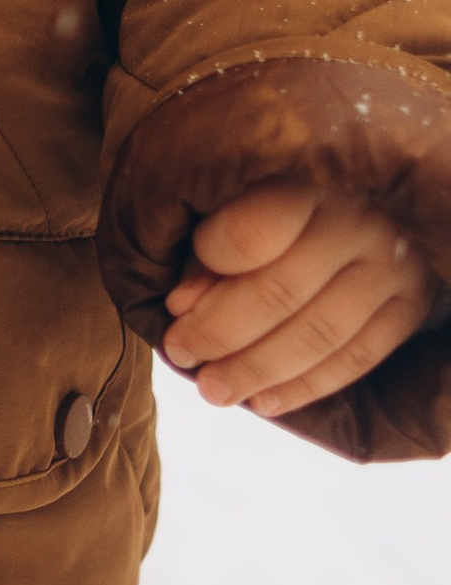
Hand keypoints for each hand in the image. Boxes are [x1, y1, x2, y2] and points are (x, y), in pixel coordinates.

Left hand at [162, 176, 440, 417]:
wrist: (377, 210)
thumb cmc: (287, 212)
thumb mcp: (244, 210)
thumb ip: (211, 254)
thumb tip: (182, 306)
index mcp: (306, 183)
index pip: (254, 230)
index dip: (209, 269)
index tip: (174, 301)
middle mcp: (356, 222)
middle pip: (281, 291)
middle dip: (220, 333)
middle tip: (181, 355)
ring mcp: (391, 267)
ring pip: (320, 332)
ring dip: (257, 370)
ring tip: (213, 390)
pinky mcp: (410, 307)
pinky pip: (357, 358)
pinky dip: (305, 387)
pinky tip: (263, 401)